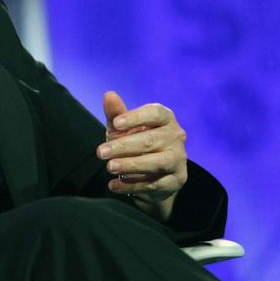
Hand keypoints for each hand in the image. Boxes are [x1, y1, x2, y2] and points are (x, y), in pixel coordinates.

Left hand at [97, 91, 187, 219]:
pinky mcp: (177, 180)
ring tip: (109, 167)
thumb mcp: (122, 128)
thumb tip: (109, 94)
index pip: (155, 113)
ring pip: (156, 163)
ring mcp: (179, 159)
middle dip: (123, 146)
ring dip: (131, 165)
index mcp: (165, 118)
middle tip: (100, 152)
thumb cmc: (134, 142)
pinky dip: (133, 185)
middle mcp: (176, 136)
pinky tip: (114, 185)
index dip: (136, 117)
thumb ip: (116, 113)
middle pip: (150, 140)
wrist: (150, 174)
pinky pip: (154, 184)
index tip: (116, 124)